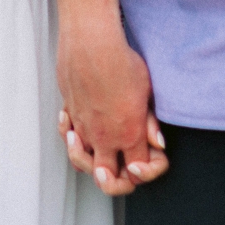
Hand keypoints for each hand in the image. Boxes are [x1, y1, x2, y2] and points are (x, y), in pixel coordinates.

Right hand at [57, 24, 168, 193]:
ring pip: (82, 162)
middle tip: (124, 169)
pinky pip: (67, 138)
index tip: (149, 159)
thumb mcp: (147, 91)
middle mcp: (104, 137)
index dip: (148, 171)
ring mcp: (83, 127)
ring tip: (98, 154)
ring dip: (91, 163)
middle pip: (107, 180)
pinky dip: (72, 139)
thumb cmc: (120, 60)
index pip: (139, 171)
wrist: (91, 42)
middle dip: (118, 183)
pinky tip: (79, 128)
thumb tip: (157, 143)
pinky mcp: (69, 113)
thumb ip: (150, 122)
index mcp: (129, 134)